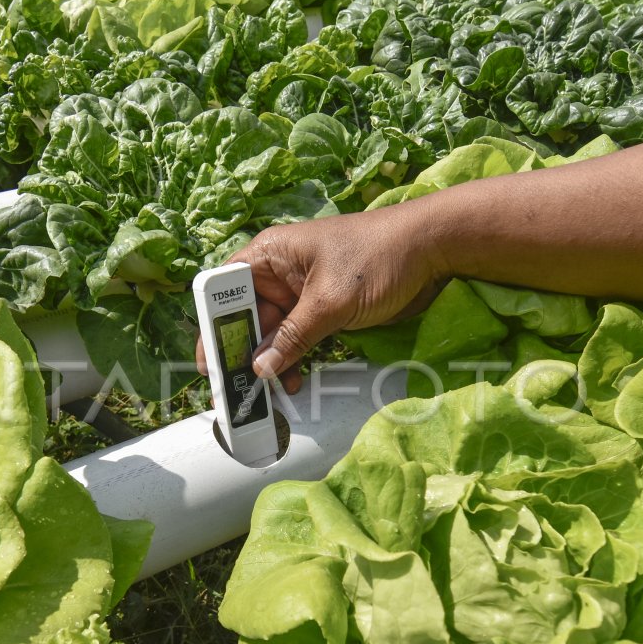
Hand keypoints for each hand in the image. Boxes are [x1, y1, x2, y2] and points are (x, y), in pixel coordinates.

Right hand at [196, 202, 449, 393]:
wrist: (433, 249)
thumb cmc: (377, 260)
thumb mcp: (330, 302)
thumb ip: (293, 337)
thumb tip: (258, 369)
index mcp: (270, 255)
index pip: (224, 290)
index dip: (212, 326)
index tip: (210, 363)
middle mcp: (278, 272)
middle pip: (245, 316)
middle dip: (241, 353)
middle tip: (235, 391)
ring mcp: (300, 292)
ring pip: (271, 332)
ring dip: (268, 362)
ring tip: (268, 394)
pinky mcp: (322, 308)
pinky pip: (296, 337)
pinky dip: (292, 359)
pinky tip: (292, 381)